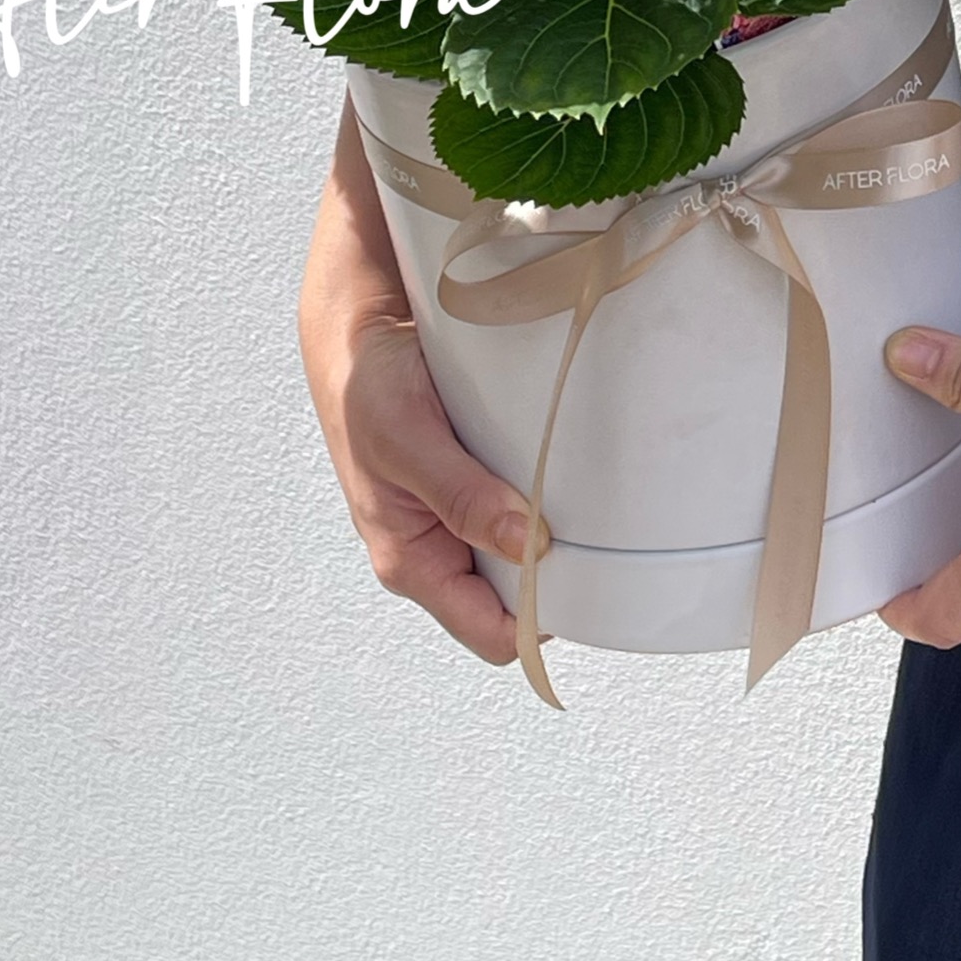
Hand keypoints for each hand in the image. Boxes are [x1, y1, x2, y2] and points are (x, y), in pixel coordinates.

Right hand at [300, 96, 541, 665]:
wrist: (355, 327)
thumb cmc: (366, 386)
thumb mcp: (407, 440)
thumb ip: (461, 497)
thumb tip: (525, 547)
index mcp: (413, 562)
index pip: (495, 633)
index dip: (542, 617)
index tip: (588, 581)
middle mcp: (438, 549)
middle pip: (518, 596)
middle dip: (559, 572)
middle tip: (604, 529)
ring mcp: (458, 516)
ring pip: (523, 549)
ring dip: (555, 527)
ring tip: (593, 493)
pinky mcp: (475, 479)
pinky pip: (521, 504)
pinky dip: (546, 490)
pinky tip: (569, 463)